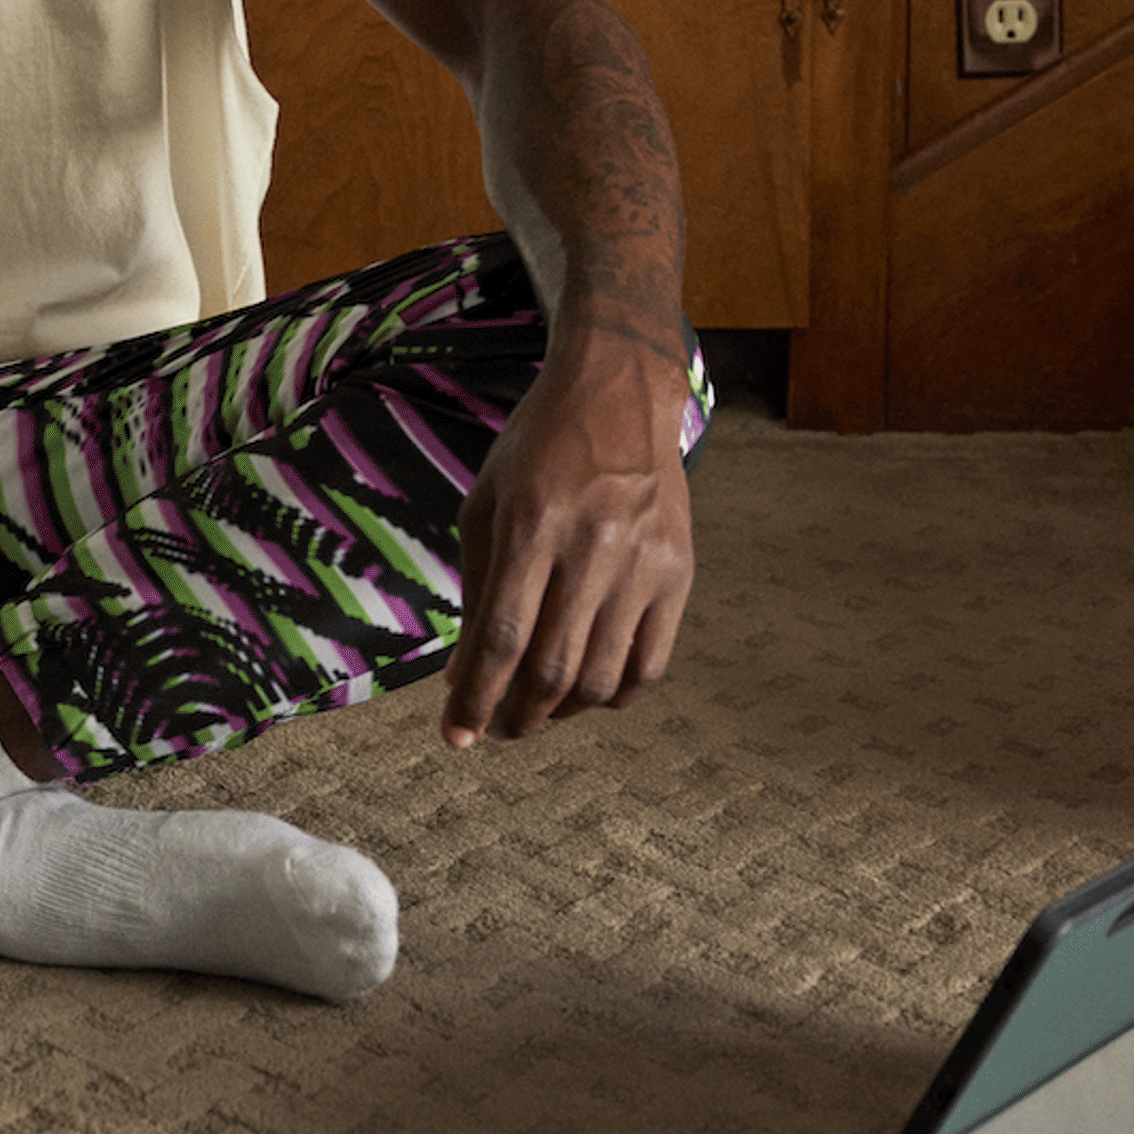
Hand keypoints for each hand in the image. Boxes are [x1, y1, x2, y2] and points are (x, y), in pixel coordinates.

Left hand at [440, 330, 695, 745]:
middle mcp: (593, 549)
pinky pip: (651, 663)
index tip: (454, 737)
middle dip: (517, 717)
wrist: (619, 395)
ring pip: (602, 677)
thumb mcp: (487, 504)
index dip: (475, 698)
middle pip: (553, 669)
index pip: (502, 638)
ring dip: (562, 713)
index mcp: (533, 526)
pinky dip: (616, 695)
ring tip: (538, 713)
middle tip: (497, 730)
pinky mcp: (679, 573)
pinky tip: (589, 692)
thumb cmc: (537, 448)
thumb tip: (461, 677)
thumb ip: (477, 591)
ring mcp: (644, 564)